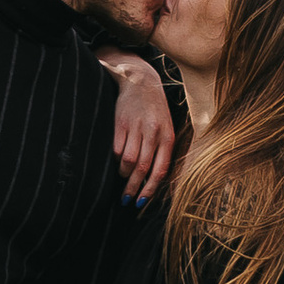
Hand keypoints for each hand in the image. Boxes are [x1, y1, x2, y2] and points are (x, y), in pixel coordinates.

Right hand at [103, 55, 174, 202]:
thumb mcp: (166, 128)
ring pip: (127, 161)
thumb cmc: (155, 110)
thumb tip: (153, 180)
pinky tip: (117, 161)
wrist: (141, 81)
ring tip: (122, 177)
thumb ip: (162, 151)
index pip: (159, 170)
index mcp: (167, 137)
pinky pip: (116, 149)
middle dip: (133, 188)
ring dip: (123, 174)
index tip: (141, 202)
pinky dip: (115, 159)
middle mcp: (153, 133)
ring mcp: (136, 127)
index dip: (150, 189)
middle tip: (126, 200)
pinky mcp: (120, 122)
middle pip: (142, 168)